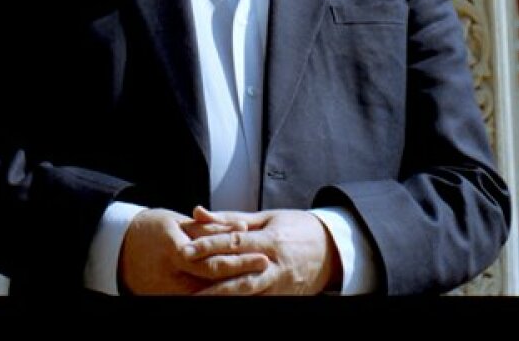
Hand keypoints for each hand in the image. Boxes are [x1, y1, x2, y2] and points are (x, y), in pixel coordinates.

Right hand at [119, 207, 266, 294]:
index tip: (263, 255)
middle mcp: (172, 278)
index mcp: (174, 252)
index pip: (212, 261)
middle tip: (268, 268)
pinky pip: (201, 301)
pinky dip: (221, 297)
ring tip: (263, 284)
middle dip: (244, 277)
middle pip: (215, 282)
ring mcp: (172, 294)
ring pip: (211, 296)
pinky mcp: (173, 301)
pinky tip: (242, 294)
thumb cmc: (153, 231)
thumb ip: (209, 227)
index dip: (239, 259)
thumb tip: (241, 228)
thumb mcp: (177, 224)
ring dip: (236, 291)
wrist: (122, 252)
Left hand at [182, 207, 339, 295]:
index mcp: (271, 240)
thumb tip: (198, 212)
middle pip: (240, 277)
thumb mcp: (266, 217)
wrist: (332, 251)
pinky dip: (237, 303)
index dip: (209, 246)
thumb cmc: (295, 227)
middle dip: (211, 284)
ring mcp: (280, 286)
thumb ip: (230, 218)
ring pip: (247, 294)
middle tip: (186, 289)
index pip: (235, 243)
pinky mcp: (282, 298)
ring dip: (223, 299)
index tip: (185, 250)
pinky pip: (257, 302)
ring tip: (198, 302)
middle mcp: (275, 265)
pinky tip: (219, 305)